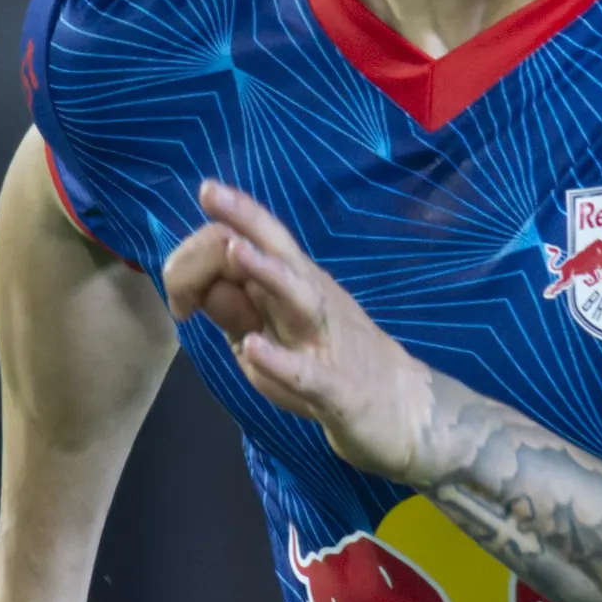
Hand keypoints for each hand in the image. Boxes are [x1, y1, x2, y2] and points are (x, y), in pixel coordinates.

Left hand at [162, 180, 437, 481]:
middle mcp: (313, 301)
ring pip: (298, 299)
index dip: (222, 235)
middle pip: (281, 253)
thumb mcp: (273, 336)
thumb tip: (198, 282)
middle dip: (247, 221)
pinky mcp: (337, 388)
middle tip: (212, 190)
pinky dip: (280, 360)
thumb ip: (237, 311)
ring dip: (267, 273)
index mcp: (297, 285)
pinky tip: (253, 347)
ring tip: (234, 249)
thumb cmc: (329, 364)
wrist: (404, 410)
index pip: (259, 244)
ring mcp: (327, 341)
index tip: (197, 218)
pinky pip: (307, 372)